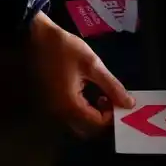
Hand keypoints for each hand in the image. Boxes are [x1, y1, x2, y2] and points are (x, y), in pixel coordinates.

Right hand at [30, 12, 133, 136]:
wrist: (36, 36)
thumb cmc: (64, 48)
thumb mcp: (92, 64)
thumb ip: (112, 86)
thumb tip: (129, 103)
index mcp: (70, 105)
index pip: (97, 123)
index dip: (112, 115)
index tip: (118, 99)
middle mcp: (59, 112)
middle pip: (87, 129)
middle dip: (102, 119)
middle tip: (111, 100)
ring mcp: (52, 108)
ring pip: (78, 123)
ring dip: (92, 115)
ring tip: (102, 96)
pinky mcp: (50, 101)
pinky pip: (69, 115)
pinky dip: (82, 110)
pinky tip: (88, 92)